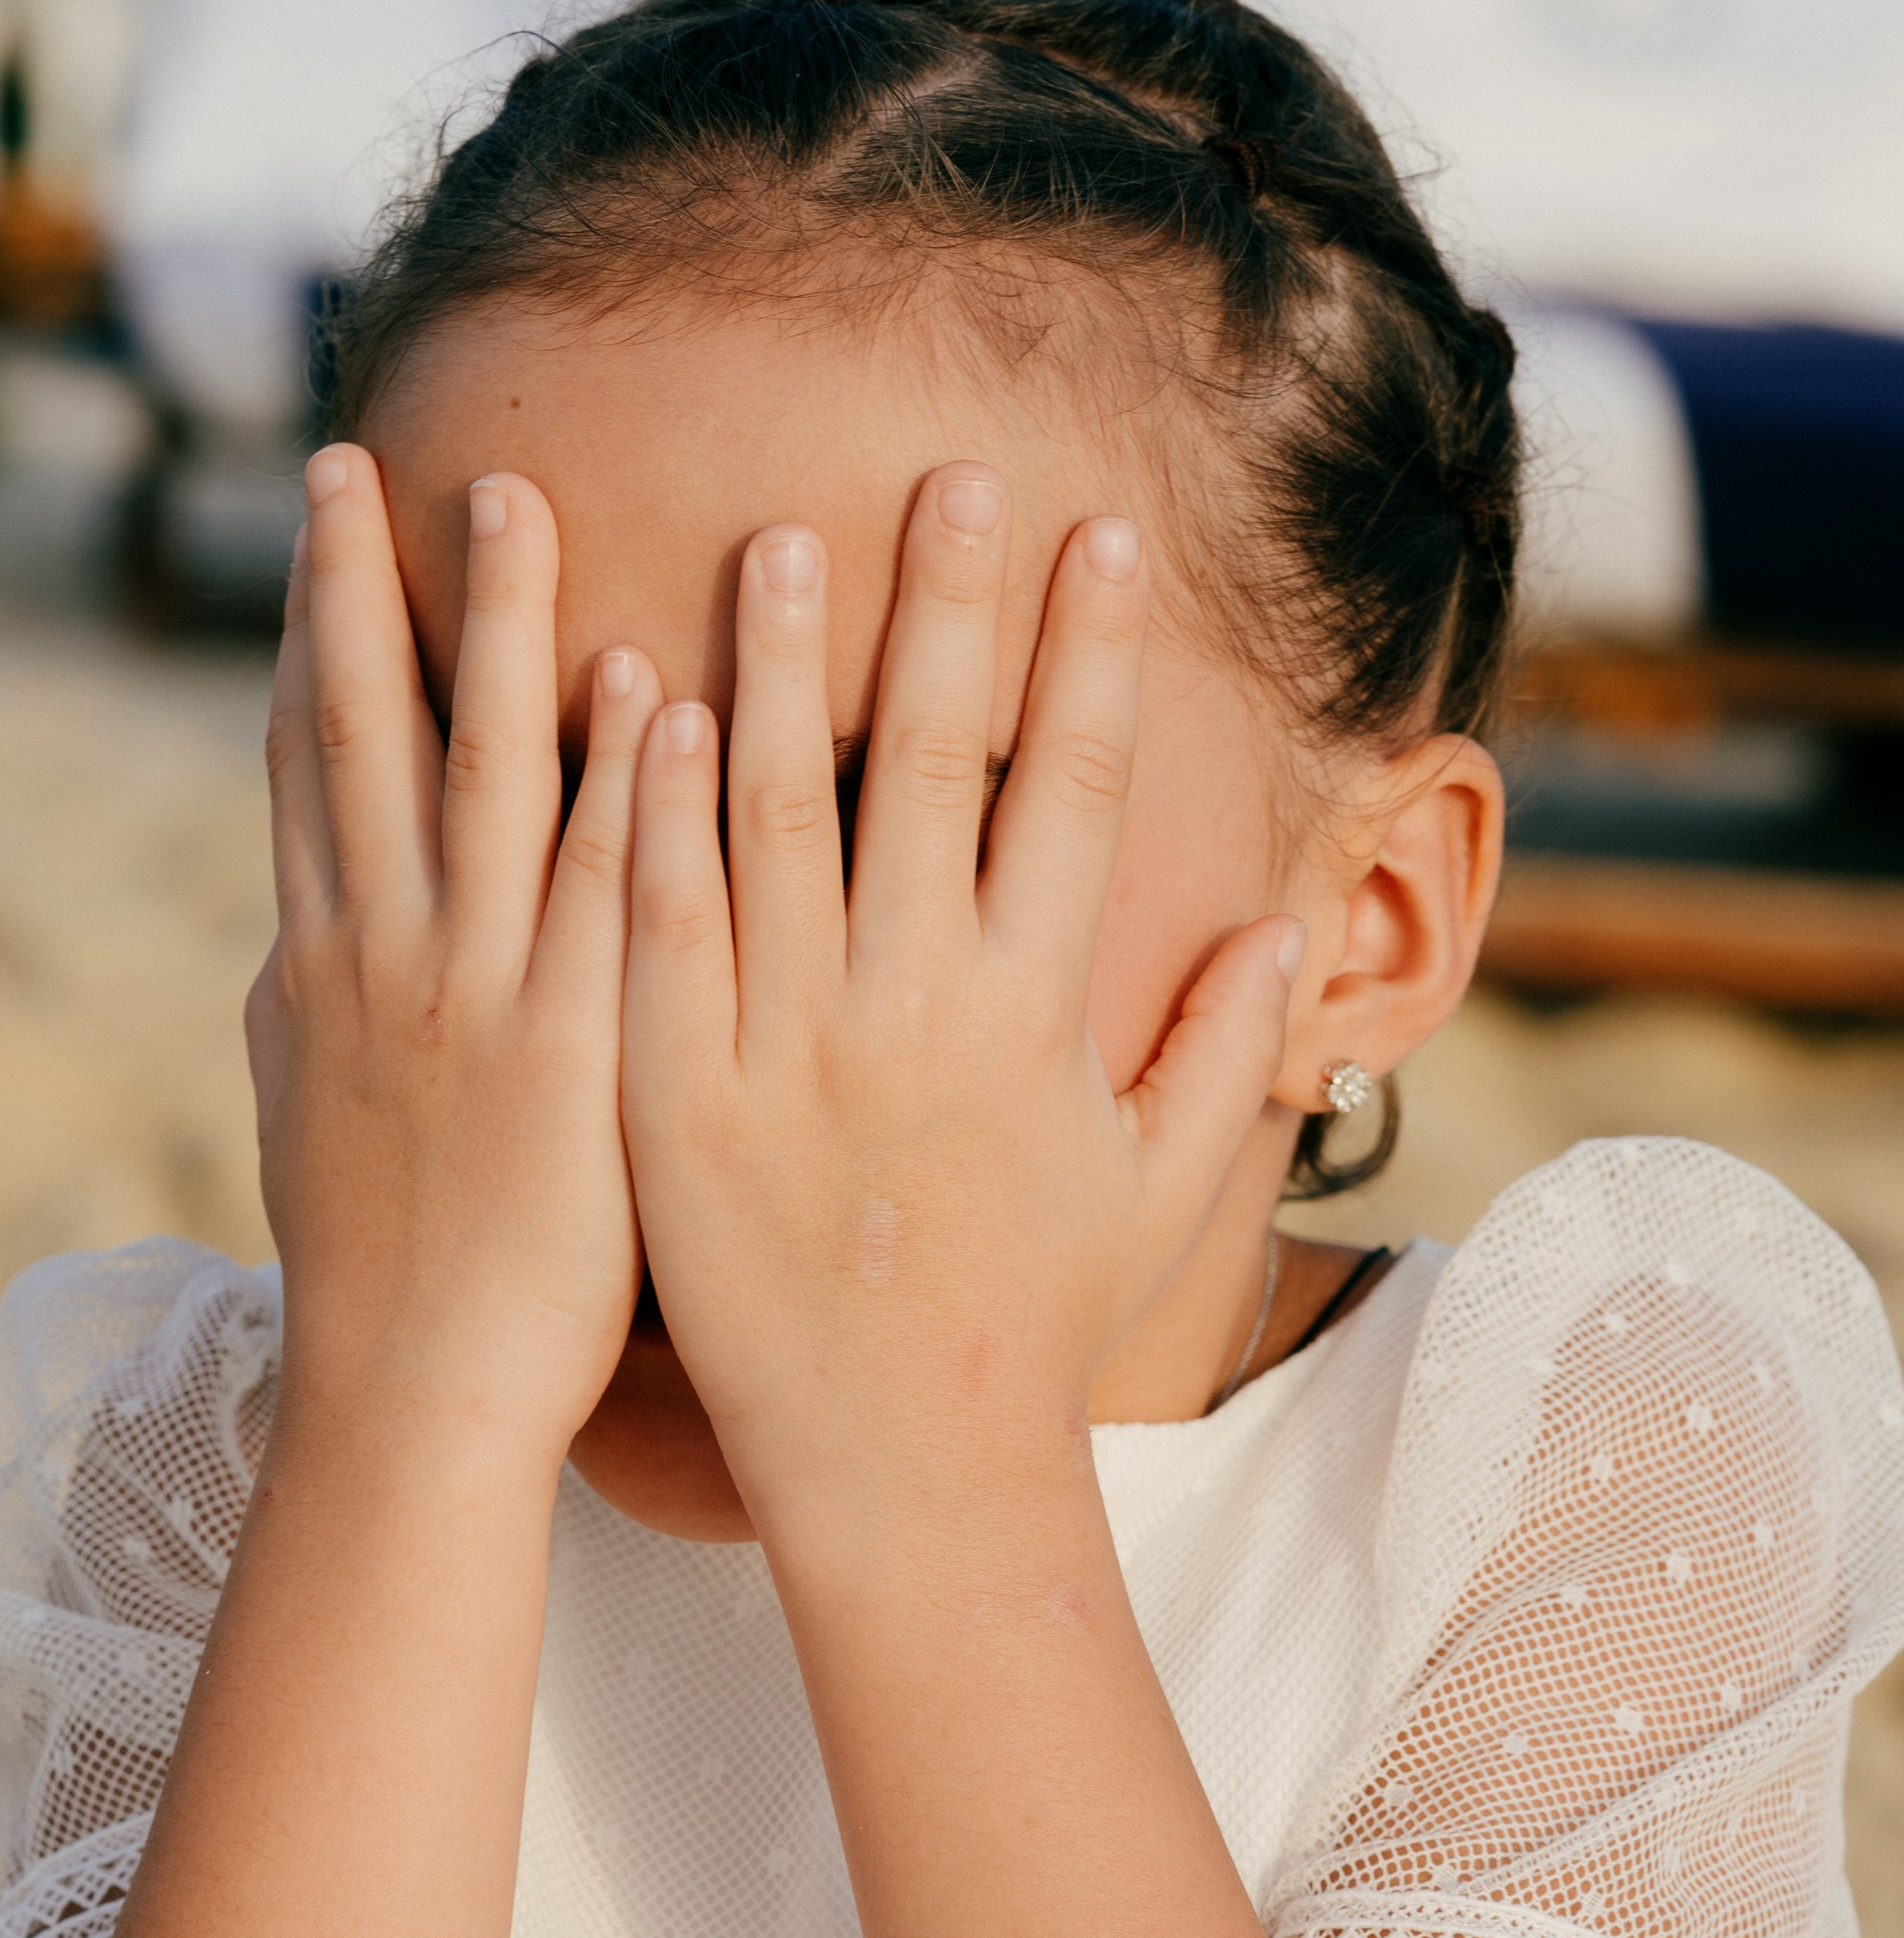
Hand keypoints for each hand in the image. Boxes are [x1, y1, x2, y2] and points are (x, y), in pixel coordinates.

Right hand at [247, 453, 653, 1449]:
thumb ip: (301, 1017)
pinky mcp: (574, 1048)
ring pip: (484, 777)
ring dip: (499, 633)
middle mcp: (381, 958)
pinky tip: (650, 683)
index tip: (321, 526)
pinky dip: (620, 781)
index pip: (310, 773)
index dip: (310, 639)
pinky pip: (605, 886)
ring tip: (518, 503)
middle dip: (363, 589)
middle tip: (364, 458)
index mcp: (320, 970)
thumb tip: (283, 948)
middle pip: (368, 738)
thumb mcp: (306, 1123)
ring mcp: (474, 996)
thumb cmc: (376, 1279)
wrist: (412, 1401)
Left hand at [617, 466, 1299, 1519]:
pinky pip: (661, 919)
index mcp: (1036, 1006)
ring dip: (785, 662)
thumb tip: (1291, 924)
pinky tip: (647, 696)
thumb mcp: (1157, 1190)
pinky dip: (655, 804)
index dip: (1090, 652)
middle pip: (933, 760)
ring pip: (780, 810)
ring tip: (785, 535)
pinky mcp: (676, 1089)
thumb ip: (1220, 1050)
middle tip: (955, 472)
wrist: (901, 1465)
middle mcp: (918, 1000)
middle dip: (950, 606)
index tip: (1097, 532)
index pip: (1075, 786)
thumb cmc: (1037, 1326)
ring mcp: (788, 1040)